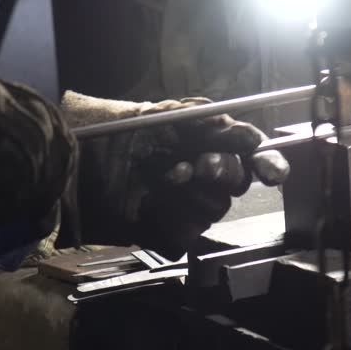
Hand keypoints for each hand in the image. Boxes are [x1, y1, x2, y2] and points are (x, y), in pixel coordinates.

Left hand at [62, 91, 289, 258]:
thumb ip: (209, 123)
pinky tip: (151, 204)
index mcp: (207, 145)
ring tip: (164, 177)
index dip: (268, 164)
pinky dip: (171, 217)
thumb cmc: (119, 135)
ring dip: (191, 192)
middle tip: (199, 165)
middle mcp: (203, 177)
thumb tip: (249, 135)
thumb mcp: (165, 117)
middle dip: (221, 171)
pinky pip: (188, 232)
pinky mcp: (167, 232)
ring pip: (215, 208)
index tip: (272, 173)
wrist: (78, 167)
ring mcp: (187, 206)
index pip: (252, 156)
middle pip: (237, 183)